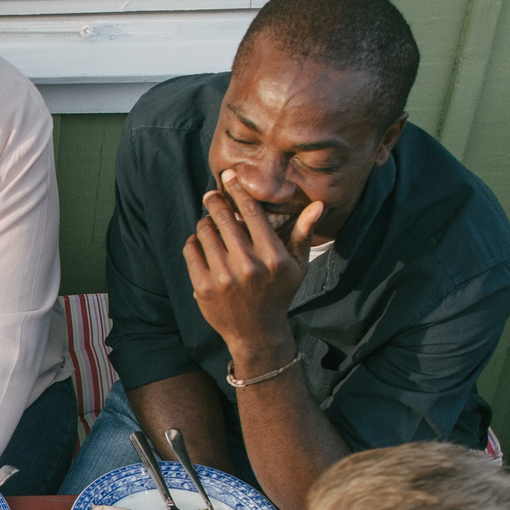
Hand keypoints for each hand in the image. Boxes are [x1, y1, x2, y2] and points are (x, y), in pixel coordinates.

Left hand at [184, 169, 321, 373]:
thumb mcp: (297, 266)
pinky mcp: (203, 288)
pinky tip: (202, 244)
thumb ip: (303, 233)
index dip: (238, 189)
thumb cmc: (279, 292)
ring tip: (210, 224)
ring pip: (205, 231)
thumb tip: (318, 204)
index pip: (251, 212)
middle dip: (215, 202)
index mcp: (273, 257)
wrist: (256, 332)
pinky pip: (191, 250)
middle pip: (224, 218)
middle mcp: (249, 266)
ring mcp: (223, 278)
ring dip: (205, 223)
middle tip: (211, 196)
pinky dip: (194, 242)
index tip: (229, 176)